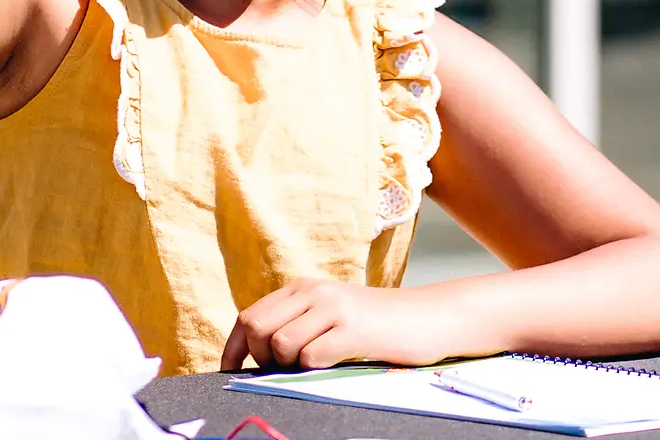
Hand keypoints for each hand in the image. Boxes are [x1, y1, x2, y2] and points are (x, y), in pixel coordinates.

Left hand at [221, 279, 459, 371]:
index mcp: (302, 288)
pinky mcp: (354, 330)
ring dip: (289, 366)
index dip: (234, 348)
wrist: (429, 317)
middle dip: (261, 357)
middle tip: (283, 369)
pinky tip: (332, 364)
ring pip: (281, 344)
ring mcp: (333, 308)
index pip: (250, 316)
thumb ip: (297, 322)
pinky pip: (312, 356)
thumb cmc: (377, 324)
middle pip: (258, 328)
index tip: (230, 370)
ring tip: (314, 366)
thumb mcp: (330, 313)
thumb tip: (258, 354)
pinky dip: (313, 368)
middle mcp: (313, 292)